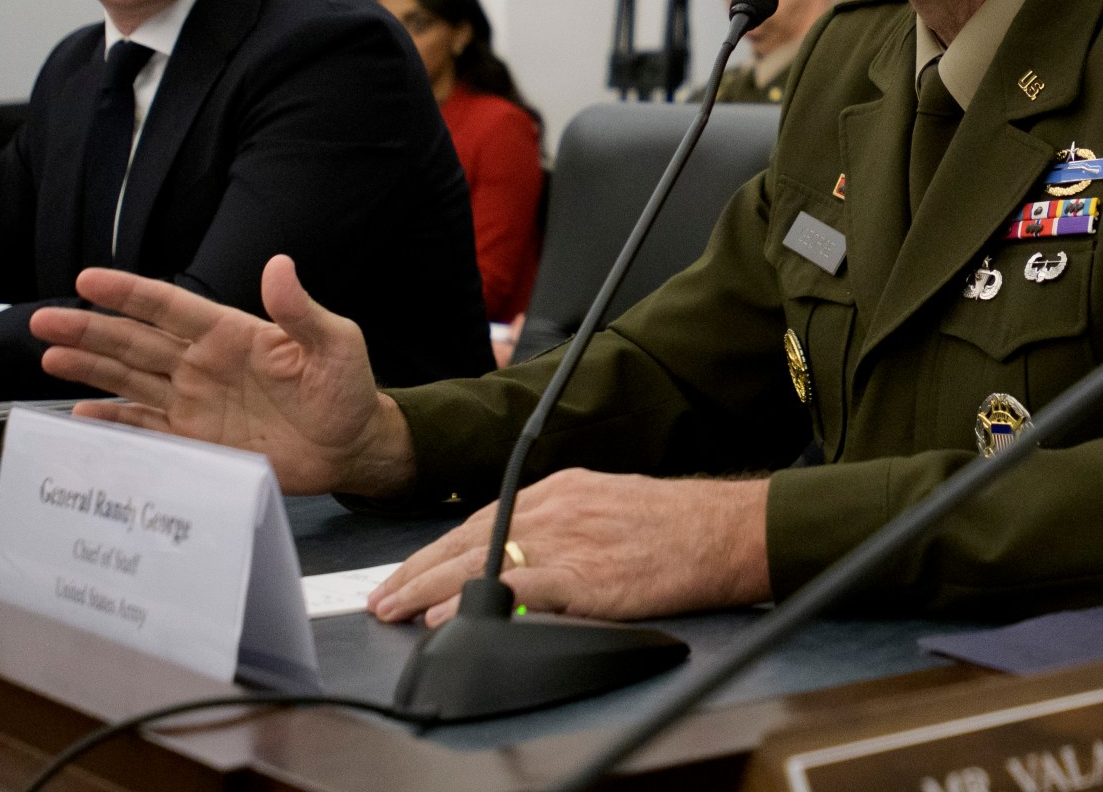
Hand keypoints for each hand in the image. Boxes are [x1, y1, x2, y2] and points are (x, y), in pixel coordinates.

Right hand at [29, 255, 415, 497]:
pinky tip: (81, 416)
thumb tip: (280, 263)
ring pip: (131, 380)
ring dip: (90, 370)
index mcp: (232, 334)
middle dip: (90, 331)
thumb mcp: (335, 344)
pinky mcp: (197, 440)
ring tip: (48, 358)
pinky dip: (113, 423)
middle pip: (136, 343)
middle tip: (43, 323)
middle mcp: (205, 364)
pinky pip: (145, 428)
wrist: (352, 447)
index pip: (170, 307)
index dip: (129, 294)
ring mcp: (196, 402)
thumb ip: (302, 309)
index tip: (88, 279)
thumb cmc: (348, 390)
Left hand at [369, 469, 771, 624]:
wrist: (721, 529)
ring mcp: (567, 540)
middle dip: (417, 569)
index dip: (438, 547)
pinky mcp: (583, 575)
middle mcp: (556, 507)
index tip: (409, 570)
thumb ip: (566, 523)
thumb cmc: (676, 523)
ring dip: (427, 586)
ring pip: (479, 559)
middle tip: (381, 595)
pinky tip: (446, 613)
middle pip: (467, 537)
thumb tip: (527, 554)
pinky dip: (476, 598)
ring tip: (394, 608)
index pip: (482, 517)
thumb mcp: (609, 504)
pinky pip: (516, 586)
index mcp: (561, 489)